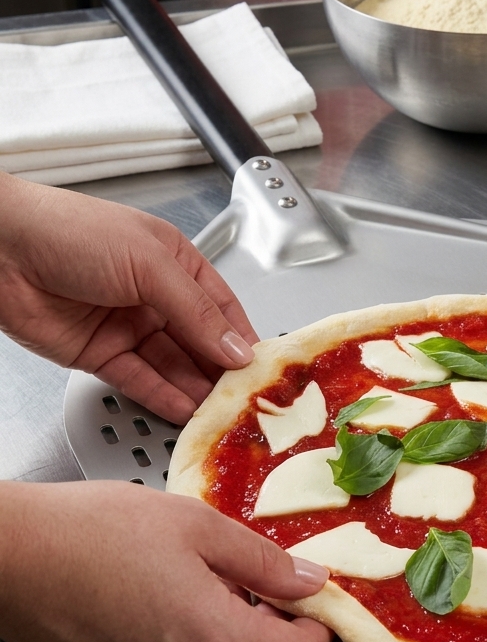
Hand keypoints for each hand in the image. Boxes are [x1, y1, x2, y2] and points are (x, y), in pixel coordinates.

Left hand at [0, 172, 257, 424]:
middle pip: (200, 342)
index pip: (222, 308)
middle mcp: (155, 296)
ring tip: (221, 410)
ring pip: (173, 366)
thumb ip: (197, 312)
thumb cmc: (69, 231)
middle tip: (247, 398)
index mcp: (175, 263)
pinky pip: (140, 380)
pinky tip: (185, 409)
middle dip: (222, 370)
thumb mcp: (150, 264)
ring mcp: (127, 326)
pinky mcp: (99, 355)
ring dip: (196, 389)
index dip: (242, 338)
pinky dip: (163, 397)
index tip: (263, 368)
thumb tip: (236, 348)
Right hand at [0, 481, 331, 641]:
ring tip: (190, 579)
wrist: (10, 555)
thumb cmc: (96, 531)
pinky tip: (158, 601)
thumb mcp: (199, 526)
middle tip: (244, 574)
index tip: (313, 606)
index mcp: (213, 639)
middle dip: (263, 623)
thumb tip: (310, 582)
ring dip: (220, 632)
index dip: (314, 631)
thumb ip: (265, 562)